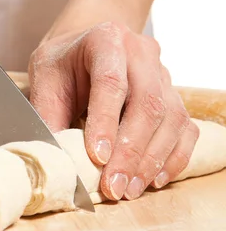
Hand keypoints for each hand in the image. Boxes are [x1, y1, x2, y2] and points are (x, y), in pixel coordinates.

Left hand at [28, 22, 198, 200]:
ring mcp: (163, 74)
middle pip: (147, 103)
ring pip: (171, 119)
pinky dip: (172, 158)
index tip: (97, 157)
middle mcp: (141, 53)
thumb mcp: (44, 79)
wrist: (85, 46)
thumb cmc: (63, 64)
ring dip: (151, 161)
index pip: (111, 82)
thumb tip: (54, 159)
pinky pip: (185, 129)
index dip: (105, 122)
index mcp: (105, 40)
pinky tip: (153, 180)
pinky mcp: (174, 96)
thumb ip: (48, 114)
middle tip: (113, 186)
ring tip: (128, 190)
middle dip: (131, 151)